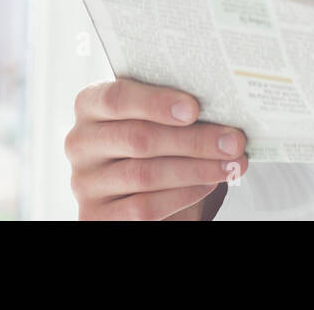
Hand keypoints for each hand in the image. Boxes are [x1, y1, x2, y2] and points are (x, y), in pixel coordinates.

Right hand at [65, 78, 248, 219]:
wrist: (142, 182)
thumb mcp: (156, 115)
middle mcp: (80, 142)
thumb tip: (223, 105)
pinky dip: (182, 195)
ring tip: (231, 164)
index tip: (194, 109)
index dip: (156, 103)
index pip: (116, 98)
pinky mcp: (94, 215)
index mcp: (90, 104)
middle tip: (234, 141)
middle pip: (139, 139)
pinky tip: (208, 184)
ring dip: (196, 169)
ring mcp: (84, 182)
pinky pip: (143, 207)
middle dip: (194, 140)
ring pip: (144, 175)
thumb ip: (174, 106)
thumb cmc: (153, 135)